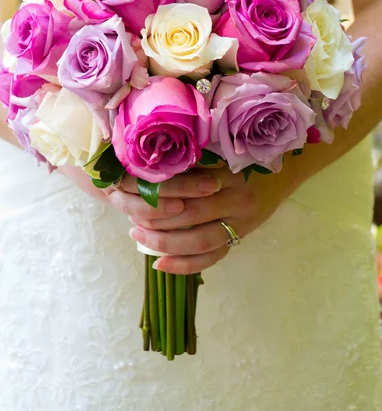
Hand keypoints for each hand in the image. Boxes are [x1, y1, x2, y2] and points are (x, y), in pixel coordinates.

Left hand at [107, 163, 295, 273]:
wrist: (285, 172)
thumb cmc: (245, 157)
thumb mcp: (221, 152)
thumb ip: (194, 161)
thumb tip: (149, 168)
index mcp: (229, 173)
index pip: (188, 187)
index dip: (160, 194)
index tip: (136, 193)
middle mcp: (237, 199)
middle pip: (191, 215)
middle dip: (158, 221)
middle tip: (133, 221)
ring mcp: (241, 222)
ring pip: (200, 241)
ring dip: (166, 244)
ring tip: (141, 238)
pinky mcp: (240, 237)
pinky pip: (211, 258)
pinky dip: (185, 264)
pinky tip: (160, 264)